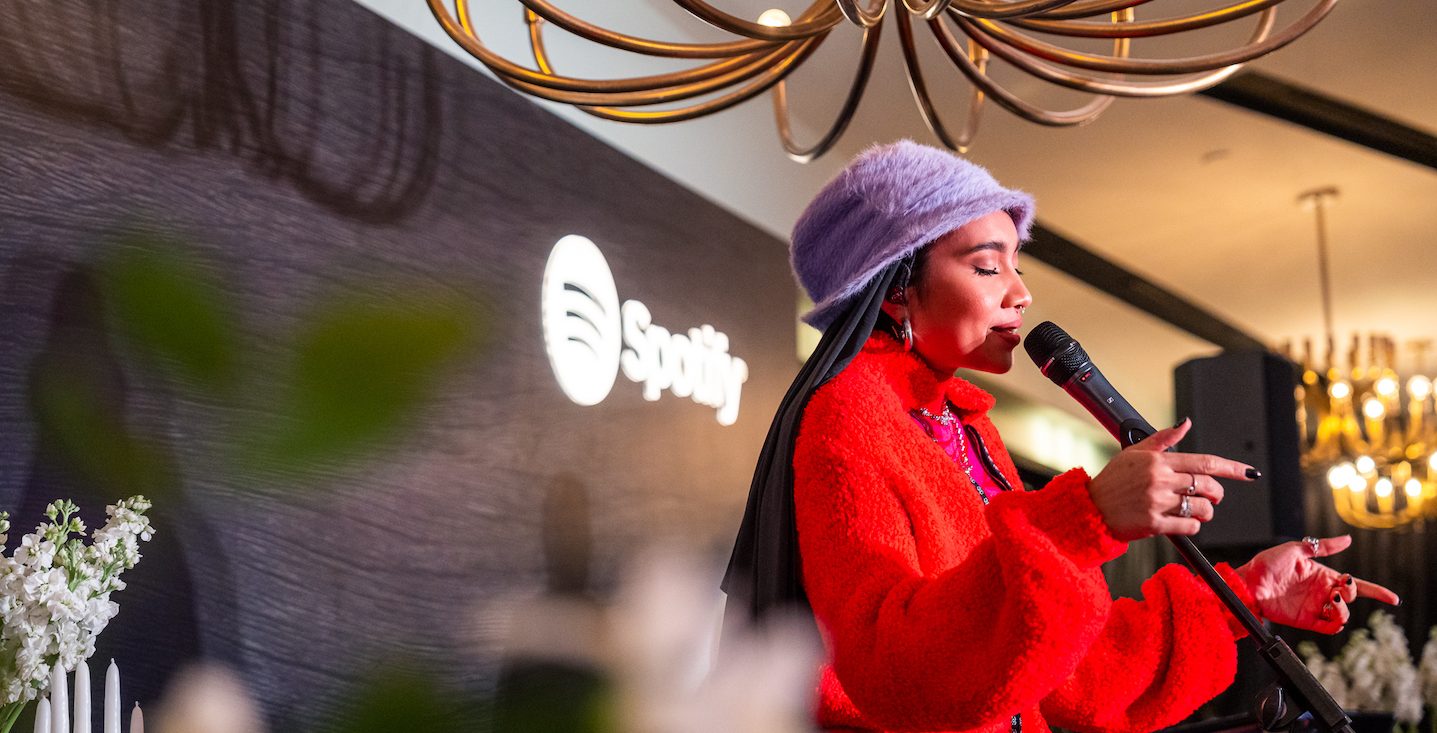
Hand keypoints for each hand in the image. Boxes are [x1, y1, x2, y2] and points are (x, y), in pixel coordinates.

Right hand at [1087, 419, 1254, 540]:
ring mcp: (1156, 503)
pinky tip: (1182, 523)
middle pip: (1207, 486)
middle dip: (1217, 493)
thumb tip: (1185, 424)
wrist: (1090, 509)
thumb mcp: (1134, 453)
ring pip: (1201, 508)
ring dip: (1206, 512)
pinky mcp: (1153, 524)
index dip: (1232, 468)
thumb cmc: (1112, 481)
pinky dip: (1192, 526)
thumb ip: (1163, 439)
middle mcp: (1159, 480)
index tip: (1249, 472)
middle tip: (1212, 496)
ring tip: (1196, 511)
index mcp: (1157, 461)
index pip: (1204, 462)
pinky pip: (1189, 526)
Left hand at [1234, 535, 1398, 633]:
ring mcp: (1315, 607)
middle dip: (1353, 591)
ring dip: (1344, 609)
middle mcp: (1322, 592)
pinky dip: (1335, 623)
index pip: (1355, 584)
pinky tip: (1330, 612)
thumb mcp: (1295, 549)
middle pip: (1351, 597)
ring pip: (1343, 616)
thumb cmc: (1267, 564)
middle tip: (1341, 585)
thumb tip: (1347, 540)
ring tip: (1332, 598)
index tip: (1392, 598)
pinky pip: (1328, 628)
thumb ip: (1321, 547)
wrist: (1247, 582)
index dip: (1375, 591)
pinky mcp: (1306, 620)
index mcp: (1322, 575)